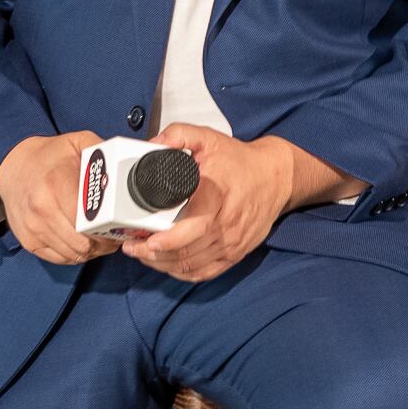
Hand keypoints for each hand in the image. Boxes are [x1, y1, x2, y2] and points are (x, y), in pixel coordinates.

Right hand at [0, 131, 118, 263]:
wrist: (12, 168)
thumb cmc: (48, 157)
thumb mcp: (76, 143)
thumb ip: (101, 150)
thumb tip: (126, 163)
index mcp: (56, 185)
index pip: (89, 222)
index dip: (108, 228)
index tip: (119, 226)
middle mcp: (42, 210)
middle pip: (84, 243)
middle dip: (103, 243)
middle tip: (113, 236)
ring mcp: (34, 229)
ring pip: (74, 255)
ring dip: (92, 252)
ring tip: (100, 240)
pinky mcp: (29, 241)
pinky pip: (60, 259)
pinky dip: (75, 255)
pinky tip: (83, 243)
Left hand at [123, 127, 294, 283]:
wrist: (276, 177)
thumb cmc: (240, 161)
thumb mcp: (209, 138)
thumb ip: (179, 135)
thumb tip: (153, 145)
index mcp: (216, 198)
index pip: (190, 229)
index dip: (163, 241)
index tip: (142, 240)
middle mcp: (226, 226)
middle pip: (185, 253)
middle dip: (152, 255)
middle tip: (131, 248)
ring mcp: (232, 244)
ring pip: (191, 266)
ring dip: (163, 265)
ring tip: (143, 255)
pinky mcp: (235, 254)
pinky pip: (205, 273)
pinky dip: (183, 273)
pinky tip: (167, 265)